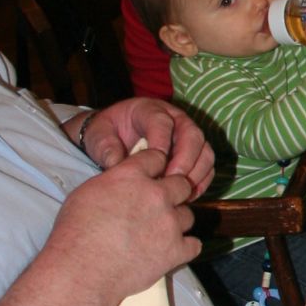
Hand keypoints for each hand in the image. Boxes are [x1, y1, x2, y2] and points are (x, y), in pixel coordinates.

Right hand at [53, 147, 201, 296]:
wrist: (81, 271)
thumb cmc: (75, 234)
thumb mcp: (87, 193)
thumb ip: (114, 181)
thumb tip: (124, 182)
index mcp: (131, 177)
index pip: (156, 157)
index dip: (155, 167)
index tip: (153, 175)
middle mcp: (155, 195)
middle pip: (181, 184)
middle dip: (172, 193)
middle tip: (157, 206)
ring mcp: (169, 223)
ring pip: (187, 215)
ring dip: (176, 222)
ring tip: (157, 233)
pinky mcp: (175, 250)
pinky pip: (193, 245)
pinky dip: (184, 248)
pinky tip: (169, 250)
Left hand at [82, 96, 214, 195]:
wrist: (112, 136)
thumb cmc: (106, 134)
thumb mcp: (98, 136)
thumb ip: (106, 148)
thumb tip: (117, 165)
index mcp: (148, 109)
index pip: (161, 121)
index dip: (161, 141)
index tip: (154, 163)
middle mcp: (174, 119)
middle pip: (192, 134)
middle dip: (185, 158)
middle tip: (172, 180)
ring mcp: (186, 135)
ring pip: (205, 150)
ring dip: (197, 172)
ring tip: (182, 192)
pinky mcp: (193, 153)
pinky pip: (206, 165)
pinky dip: (201, 181)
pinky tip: (188, 196)